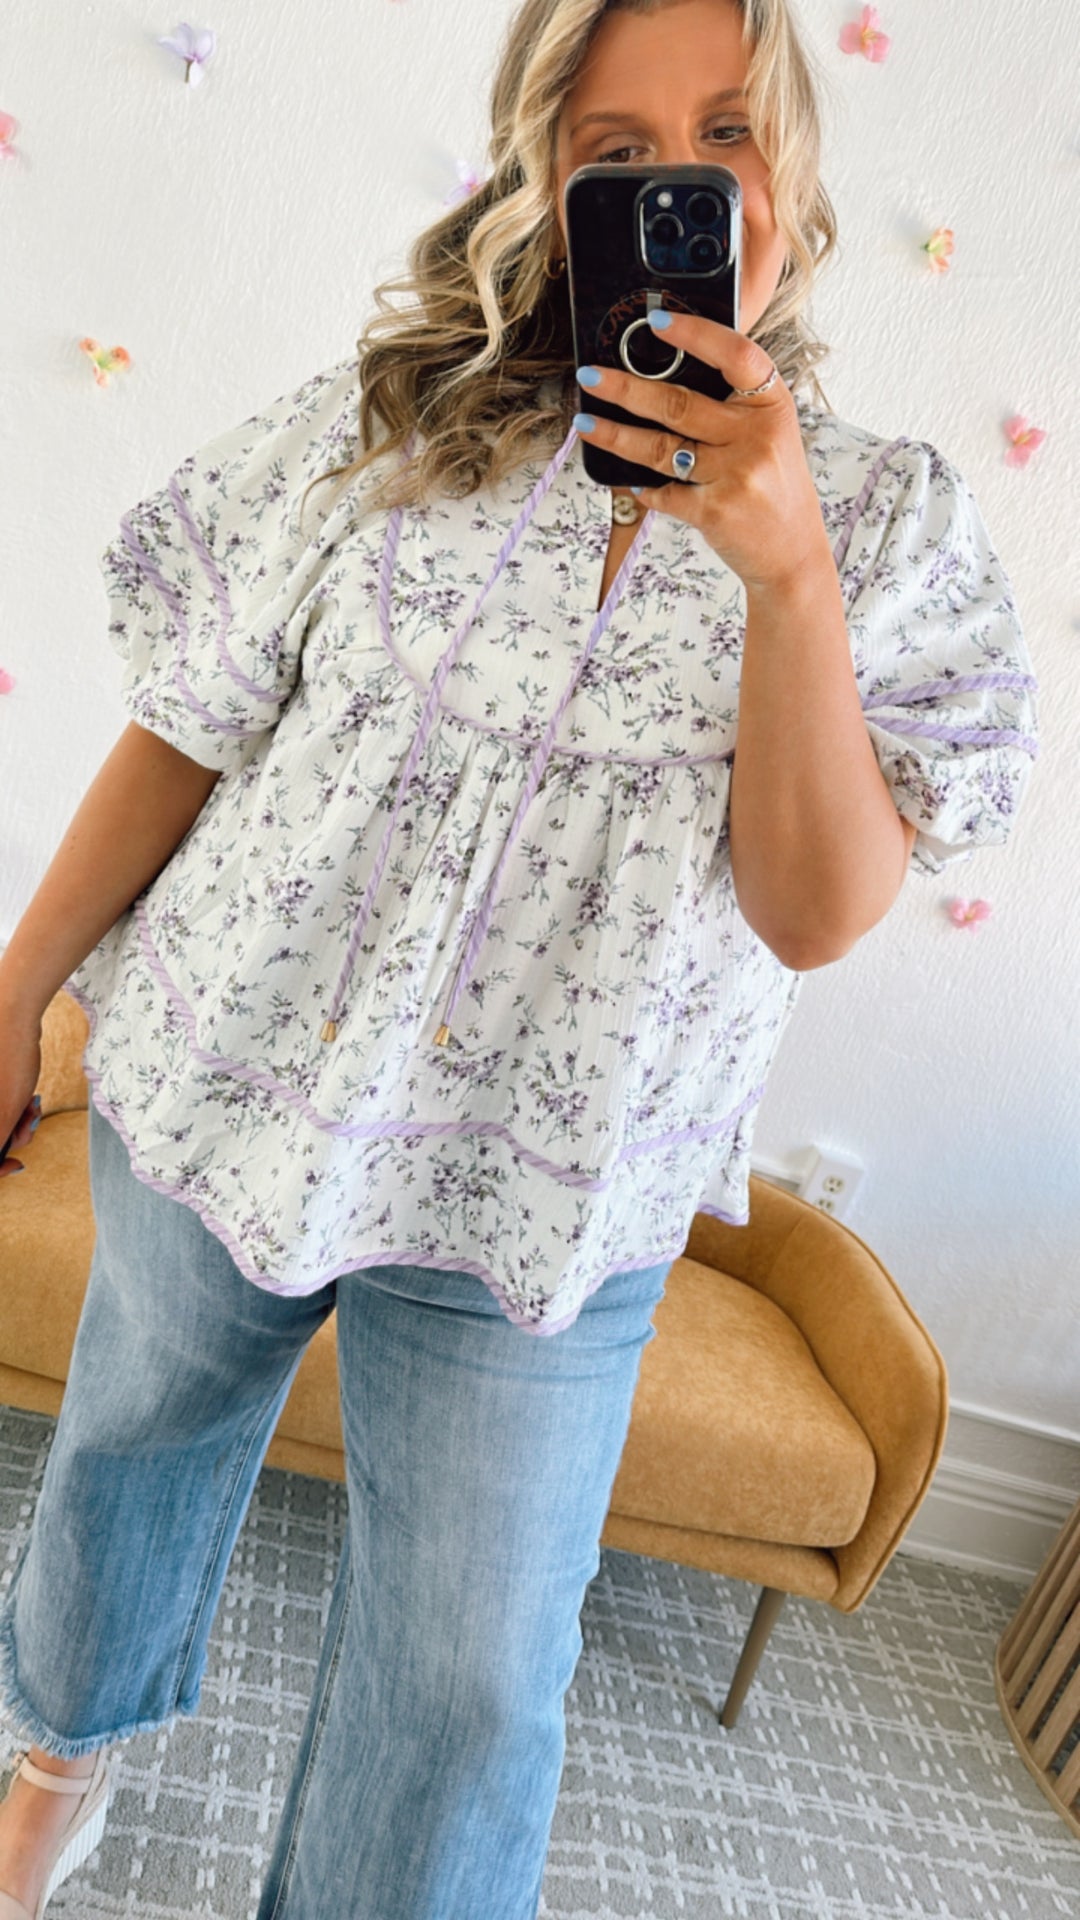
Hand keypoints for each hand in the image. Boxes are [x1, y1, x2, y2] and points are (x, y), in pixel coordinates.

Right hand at [0, 1017, 42, 1178]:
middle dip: (11, 1136)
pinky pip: (0, 1103)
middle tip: (29, 1124)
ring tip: (32, 1107)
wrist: (11, 1009)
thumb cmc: (7, 1058)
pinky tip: (31, 1098)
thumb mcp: (4, 1111)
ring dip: (18, 1121)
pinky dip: (15, 1106)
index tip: (16, 1164)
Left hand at [574, 311, 832, 594]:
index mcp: (772, 404)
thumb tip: (665, 373)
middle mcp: (757, 435)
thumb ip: (732, 407)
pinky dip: (644, 489)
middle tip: (589, 376)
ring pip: (660, 448)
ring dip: (615, 435)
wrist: (793, 553)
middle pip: (679, 402)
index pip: (735, 354)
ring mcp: (736, 474)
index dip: (695, 334)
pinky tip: (630, 483)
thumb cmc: (773, 487)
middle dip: (625, 388)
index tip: (656, 321)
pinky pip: (663, 493)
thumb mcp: (770, 434)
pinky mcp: (715, 511)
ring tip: (585, 424)